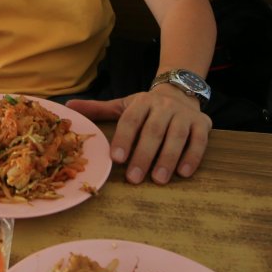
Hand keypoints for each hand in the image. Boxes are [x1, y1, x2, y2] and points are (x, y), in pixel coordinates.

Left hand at [67, 85, 210, 183]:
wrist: (180, 91)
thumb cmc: (147, 107)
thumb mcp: (123, 105)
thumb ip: (98, 109)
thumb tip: (68, 107)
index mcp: (142, 102)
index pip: (131, 120)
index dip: (123, 138)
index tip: (116, 159)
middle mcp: (164, 106)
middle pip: (153, 131)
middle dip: (143, 155)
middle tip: (134, 178)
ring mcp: (184, 115)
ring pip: (176, 136)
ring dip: (168, 158)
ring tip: (159, 179)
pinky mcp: (203, 124)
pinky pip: (199, 141)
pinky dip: (193, 156)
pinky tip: (184, 173)